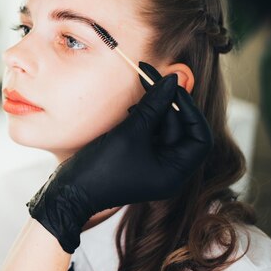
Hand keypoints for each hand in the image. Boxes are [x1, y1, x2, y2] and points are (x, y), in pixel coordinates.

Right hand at [27, 63, 212, 253]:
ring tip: (136, 98)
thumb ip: (153, 106)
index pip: (200, 137)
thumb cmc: (102, 168)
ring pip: (163, 129)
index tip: (174, 88)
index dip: (190, 111)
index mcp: (175, 173)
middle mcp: (169, 170)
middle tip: (152, 80)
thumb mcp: (130, 133)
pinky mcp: (138, 158)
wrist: (70, 191)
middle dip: (167, 106)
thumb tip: (172, 81)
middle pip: (181, 130)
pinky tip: (130, 109)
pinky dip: (143, 119)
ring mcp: (153, 165)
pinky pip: (149, 134)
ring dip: (153, 110)